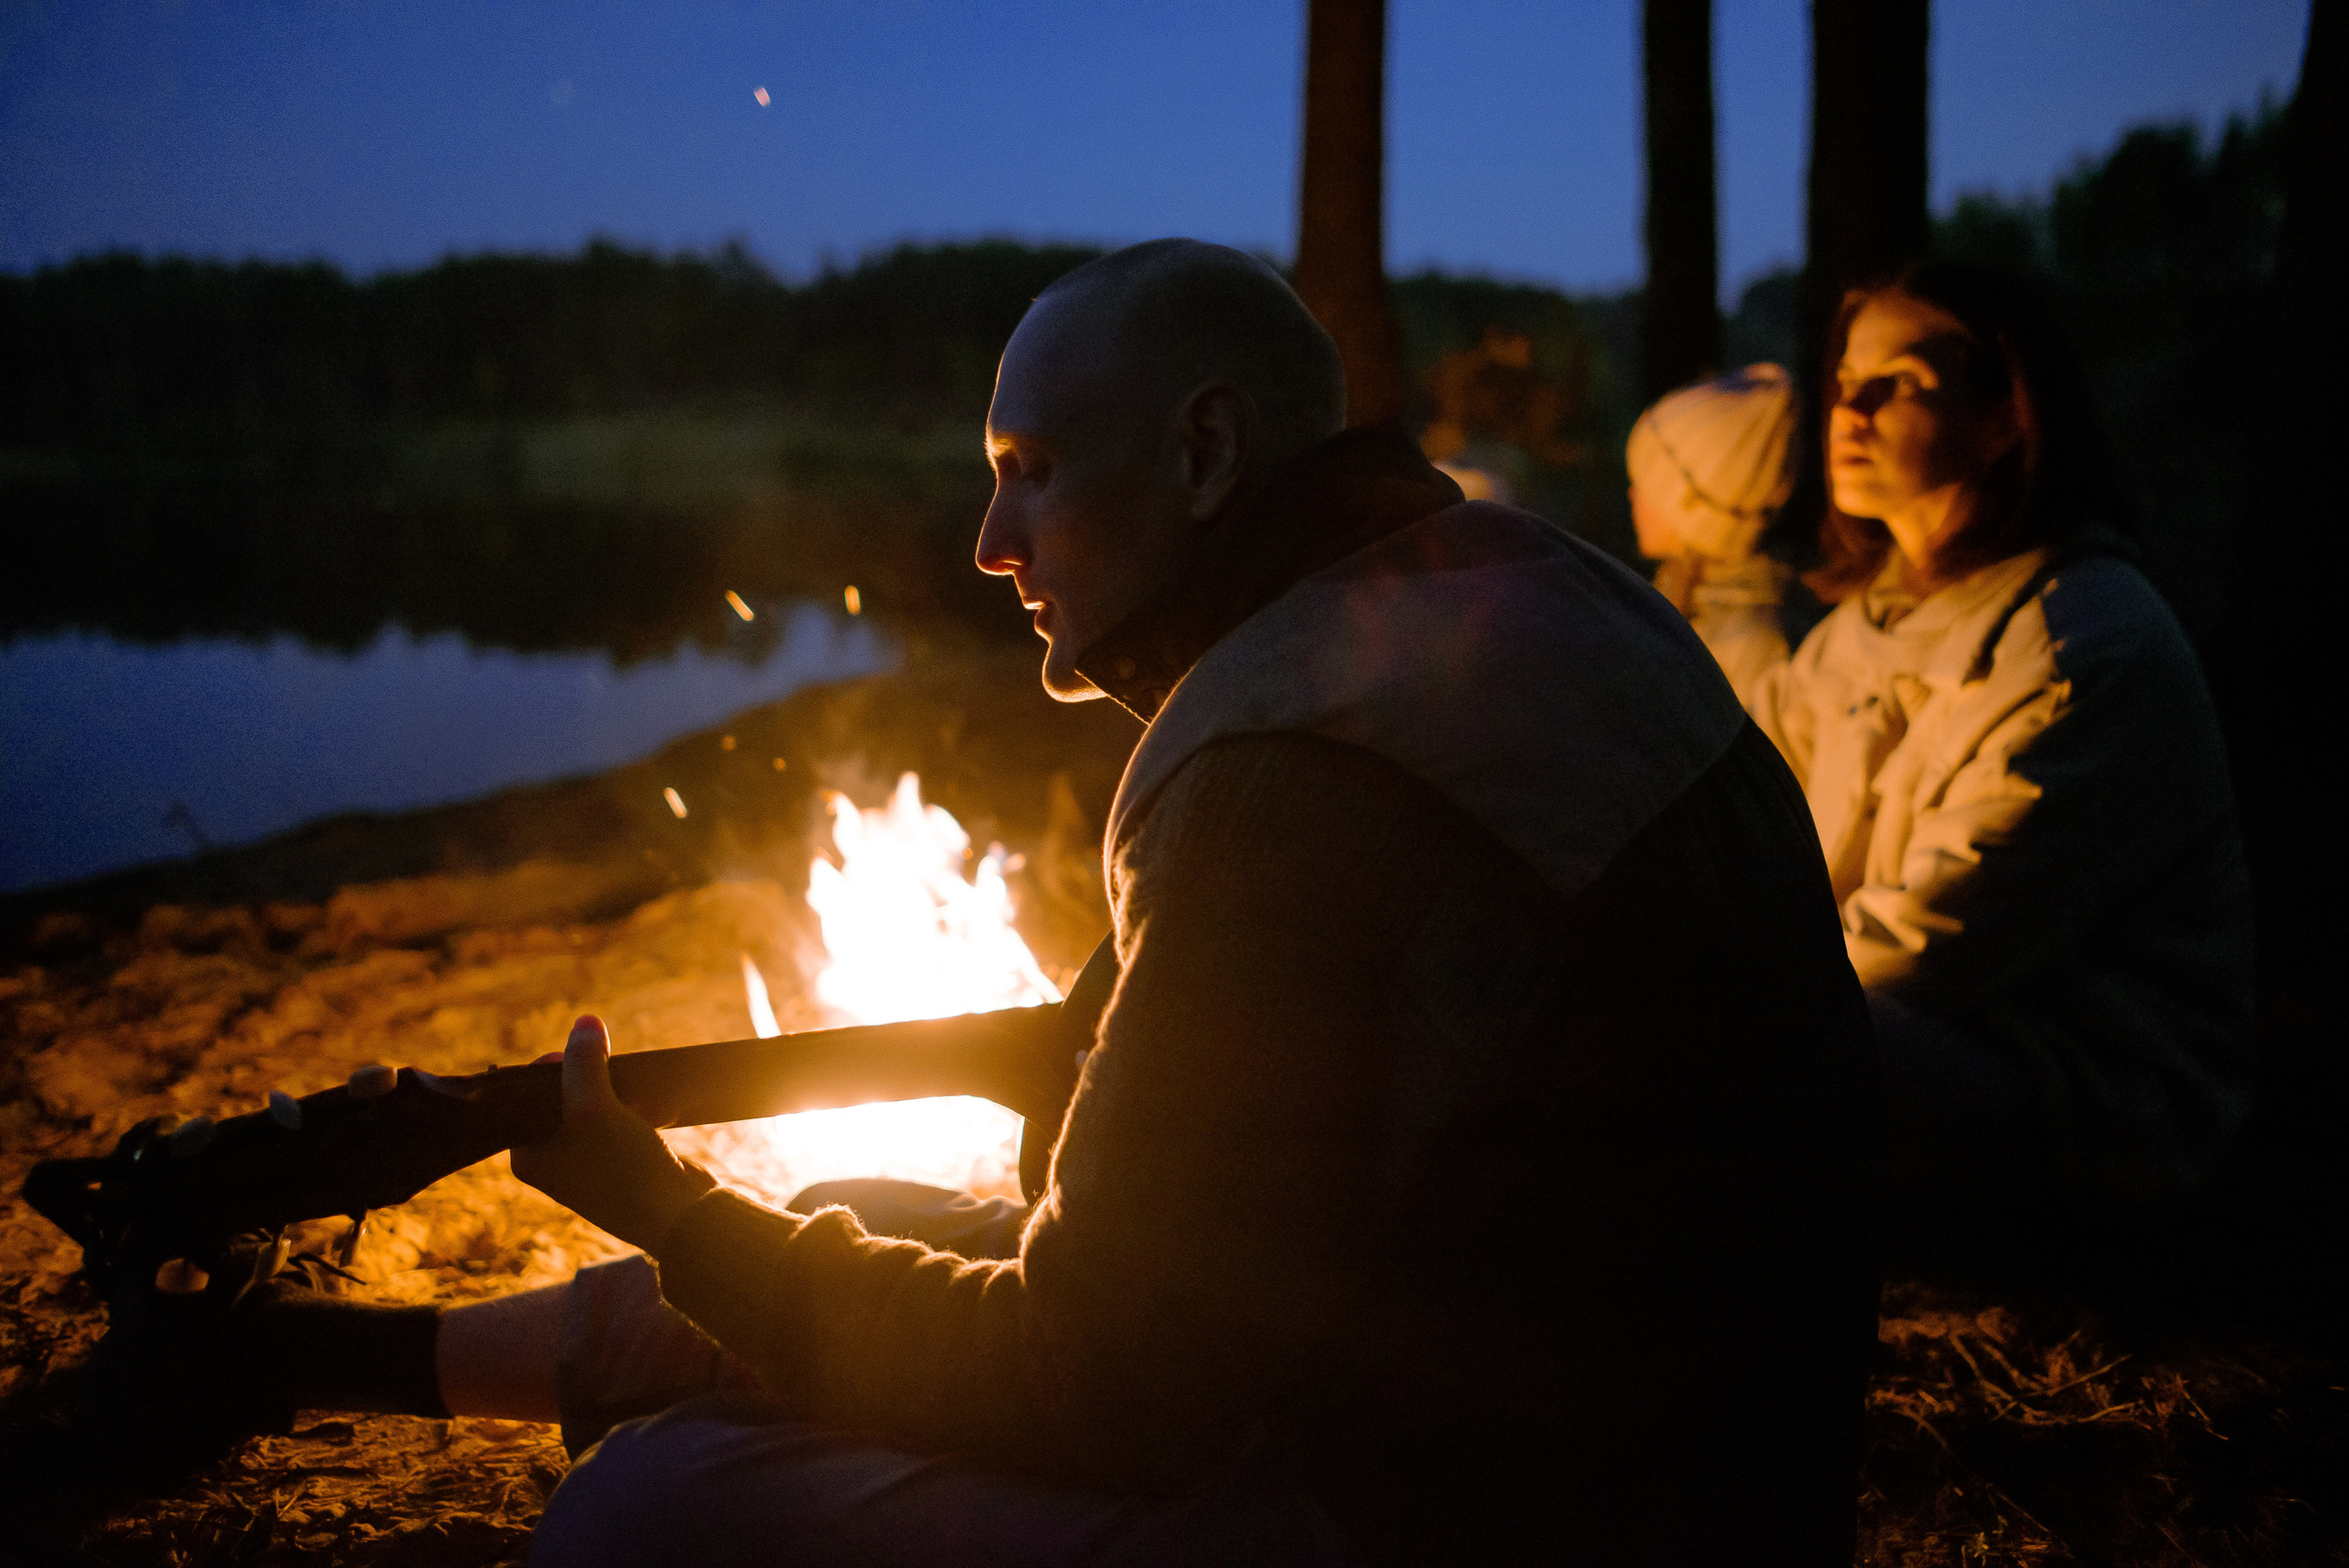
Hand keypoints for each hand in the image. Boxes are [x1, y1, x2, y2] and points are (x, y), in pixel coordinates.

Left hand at [510, 1015, 716, 1252]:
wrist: (679, 1217)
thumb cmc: (625, 1169)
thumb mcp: (595, 1108)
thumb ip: (584, 1063)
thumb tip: (585, 1021)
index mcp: (529, 1157)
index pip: (527, 1094)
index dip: (553, 1066)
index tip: (580, 1050)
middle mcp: (553, 1160)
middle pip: (562, 1095)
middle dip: (589, 1075)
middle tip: (608, 1062)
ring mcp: (588, 1160)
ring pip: (595, 1104)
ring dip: (616, 1089)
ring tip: (632, 1082)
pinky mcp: (622, 1158)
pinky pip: (621, 1118)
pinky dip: (635, 1105)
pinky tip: (652, 1100)